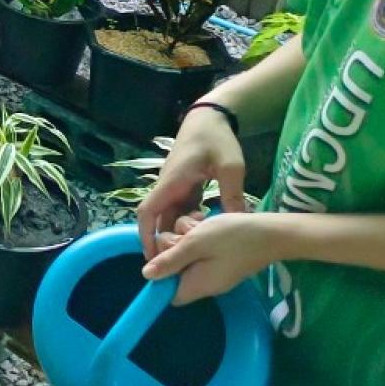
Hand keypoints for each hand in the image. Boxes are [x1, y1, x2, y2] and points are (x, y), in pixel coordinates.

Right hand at [136, 106, 246, 257]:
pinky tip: (198, 238)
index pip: (147, 212)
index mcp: (172, 182)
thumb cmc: (217, 139)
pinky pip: (179, 210)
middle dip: (162, 243)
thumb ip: (232, 195)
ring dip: (175, 235)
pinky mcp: (183, 187)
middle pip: (157, 220)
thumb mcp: (230, 167)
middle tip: (174, 268)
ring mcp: (174, 187)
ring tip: (187, 258)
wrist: (209, 118)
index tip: (152, 258)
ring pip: (168, 217)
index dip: (145, 236)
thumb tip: (238, 223)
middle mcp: (168, 187)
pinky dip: (186, 225)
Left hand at [143, 211, 279, 304]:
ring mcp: (215, 271)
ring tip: (198, 222)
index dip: (161, 274)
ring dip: (185, 235)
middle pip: (175, 270)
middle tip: (186, 232)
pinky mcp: (222, 259)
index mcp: (197, 284)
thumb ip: (171, 260)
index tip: (163, 253)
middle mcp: (205, 283)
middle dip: (173, 246)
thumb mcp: (195, 244)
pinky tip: (204, 220)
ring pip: (187, 254)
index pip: (169, 293)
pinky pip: (202, 250)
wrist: (274, 233)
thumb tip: (146, 275)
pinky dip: (199, 234)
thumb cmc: (232, 237)